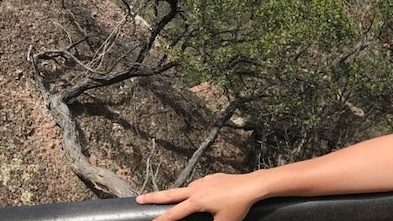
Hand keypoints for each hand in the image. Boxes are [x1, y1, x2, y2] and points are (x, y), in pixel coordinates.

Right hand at [136, 172, 259, 220]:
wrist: (253, 185)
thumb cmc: (238, 206)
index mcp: (197, 201)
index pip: (173, 214)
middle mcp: (197, 188)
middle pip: (171, 193)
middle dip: (154, 197)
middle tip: (139, 198)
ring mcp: (205, 181)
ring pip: (185, 188)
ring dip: (175, 194)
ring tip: (167, 199)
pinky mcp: (214, 177)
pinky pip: (199, 185)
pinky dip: (192, 190)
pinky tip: (196, 194)